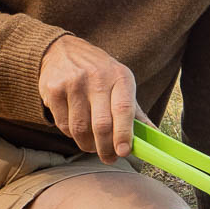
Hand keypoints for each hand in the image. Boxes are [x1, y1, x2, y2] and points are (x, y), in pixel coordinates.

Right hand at [38, 35, 137, 162]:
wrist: (62, 50)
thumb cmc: (98, 73)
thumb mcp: (120, 83)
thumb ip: (135, 112)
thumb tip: (155, 137)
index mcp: (120, 76)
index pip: (123, 110)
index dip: (123, 134)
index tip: (123, 152)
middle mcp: (97, 77)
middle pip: (101, 124)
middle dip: (105, 148)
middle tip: (109, 158)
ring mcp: (73, 83)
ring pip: (80, 128)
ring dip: (87, 145)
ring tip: (92, 146)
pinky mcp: (54, 89)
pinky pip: (63, 124)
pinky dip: (71, 134)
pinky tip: (76, 128)